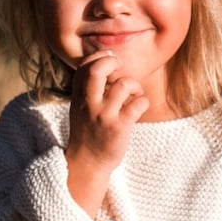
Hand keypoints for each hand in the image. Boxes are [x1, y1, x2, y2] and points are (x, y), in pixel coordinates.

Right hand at [63, 51, 148, 219]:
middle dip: (112, 63)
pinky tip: (140, 107)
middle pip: (97, 70)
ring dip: (134, 85)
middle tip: (120, 70)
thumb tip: (106, 63)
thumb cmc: (88, 132)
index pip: (84, 65)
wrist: (87, 164)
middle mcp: (89, 103)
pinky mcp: (119, 127)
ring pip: (123, 85)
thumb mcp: (80, 107)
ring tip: (134, 94)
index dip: (99, 56)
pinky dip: (143, 101)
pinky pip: (137, 104)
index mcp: (78, 96)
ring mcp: (104, 115)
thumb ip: (88, 88)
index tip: (110, 60)